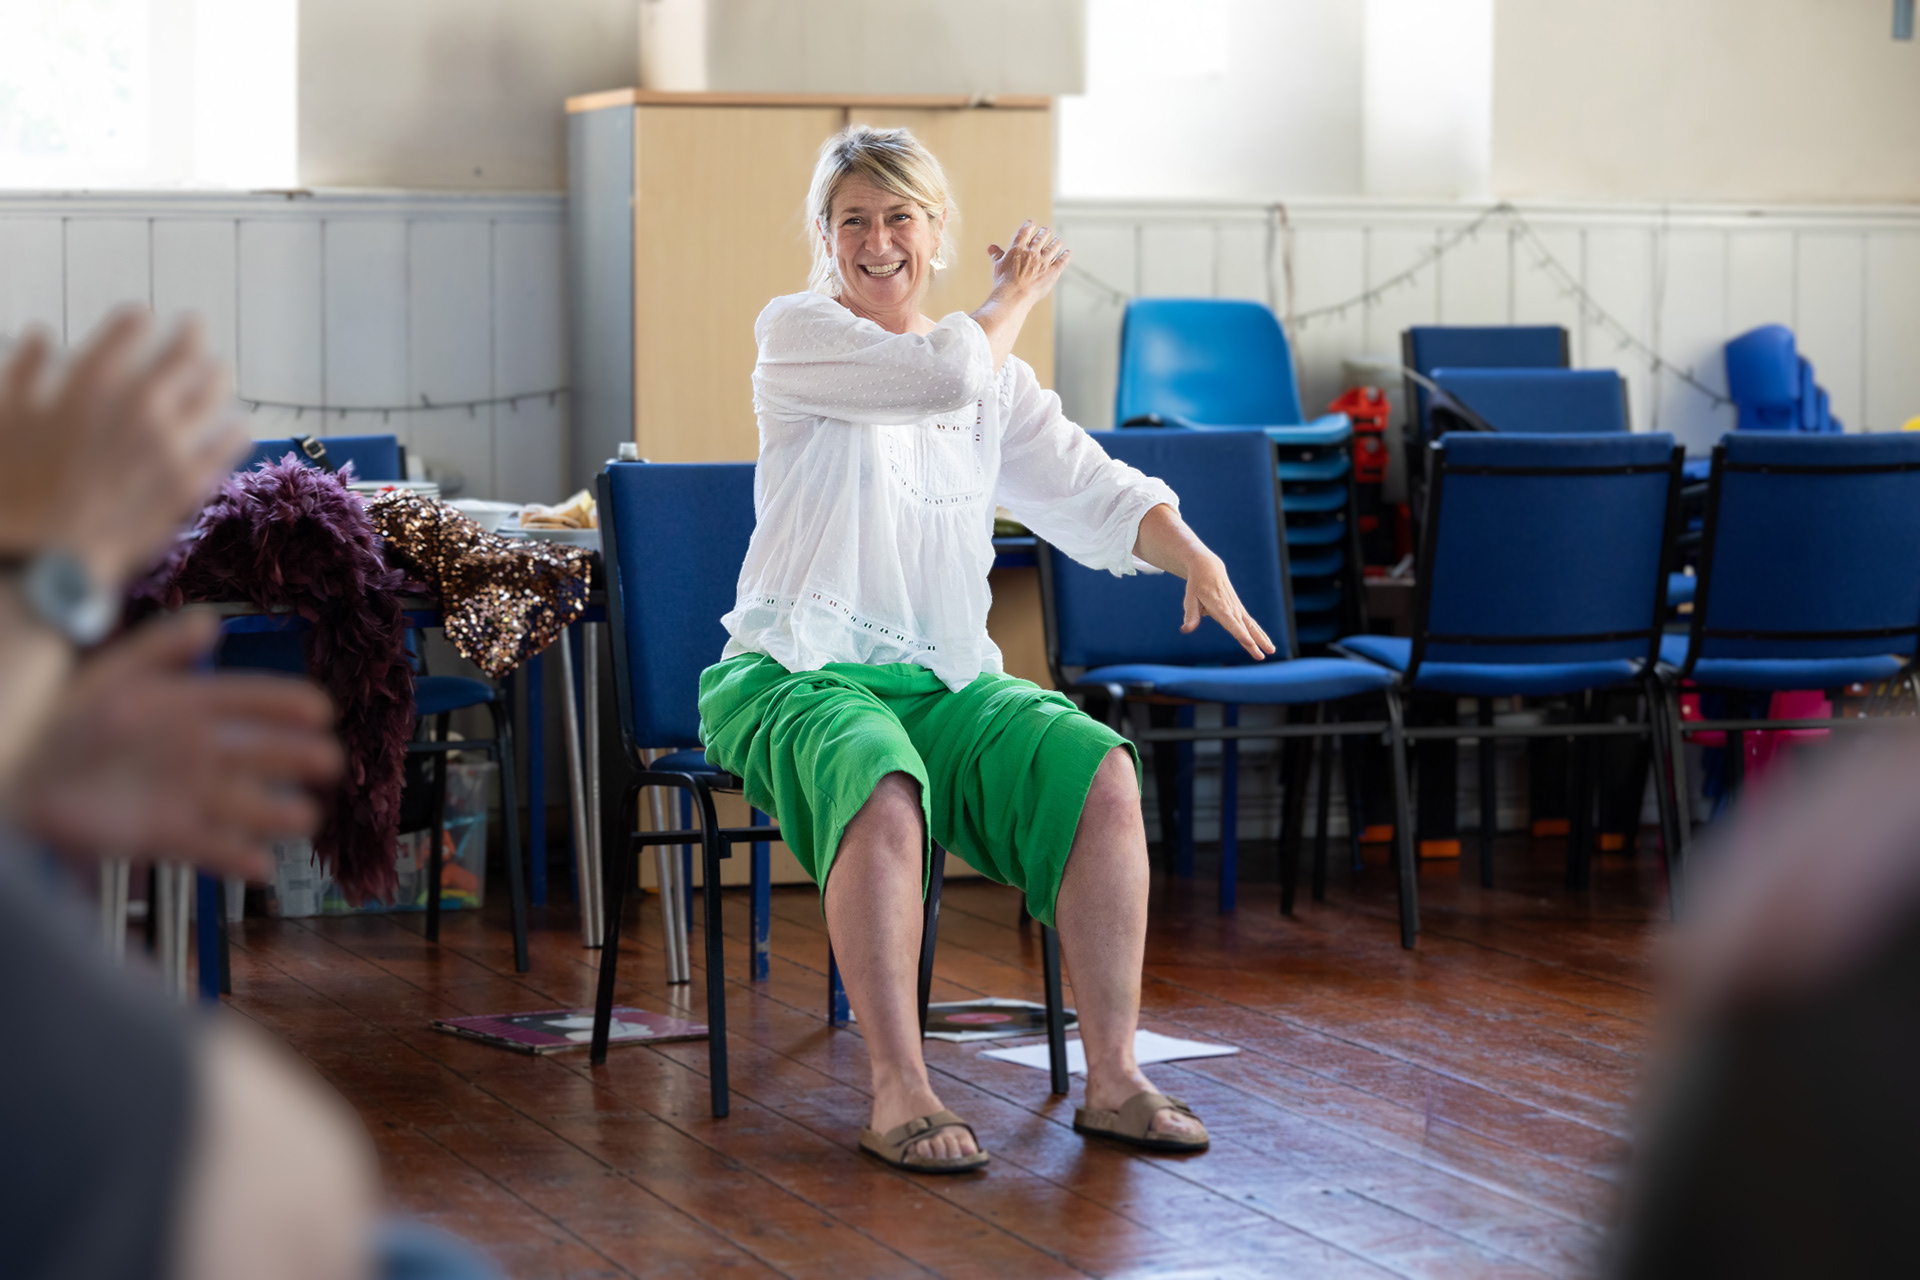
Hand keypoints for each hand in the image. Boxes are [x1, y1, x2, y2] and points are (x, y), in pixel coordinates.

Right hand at [0, 309, 247, 587]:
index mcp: (92, 381)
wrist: (44, 558)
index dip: (137, 320)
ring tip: (218, 370)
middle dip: (191, 334)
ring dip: (217, 375)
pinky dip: (237, 427)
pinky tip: (238, 423)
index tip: (142, 318)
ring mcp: (172, 444)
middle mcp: (140, 405)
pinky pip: (232, 442)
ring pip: (216, 390)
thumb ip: (25, 371)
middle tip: (195, 329)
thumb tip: (40, 336)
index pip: (133, 326)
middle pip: (186, 351)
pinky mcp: (192, 482)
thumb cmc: (15, 489)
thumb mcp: (4, 417)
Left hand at [15, 609, 343, 878]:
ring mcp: (181, 794)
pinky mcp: (163, 834)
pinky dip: (236, 859)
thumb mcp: (110, 676)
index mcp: (184, 706)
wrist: (19, 777)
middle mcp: (192, 751)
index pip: (246, 700)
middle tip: (329, 761)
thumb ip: (159, 649)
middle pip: (258, 753)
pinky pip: (209, 848)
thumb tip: (210, 621)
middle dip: (297, 757)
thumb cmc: (57, 722)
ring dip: (276, 814)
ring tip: (304, 820)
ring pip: (244, 805)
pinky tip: (261, 867)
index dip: (284, 703)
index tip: (320, 709)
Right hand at [985, 220, 1069, 305]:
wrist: (1014, 295)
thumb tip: (991, 248)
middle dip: (1044, 233)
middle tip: (1046, 230)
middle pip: (1040, 238)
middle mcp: (1032, 253)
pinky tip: (1068, 253)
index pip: (1024, 233)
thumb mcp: (998, 266)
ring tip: (1058, 240)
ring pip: (1053, 248)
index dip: (1028, 226)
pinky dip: (1065, 257)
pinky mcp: (1052, 272)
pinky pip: (1061, 262)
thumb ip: (997, 255)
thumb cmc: (1004, 282)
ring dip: (1056, 242)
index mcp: (1018, 249)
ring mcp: (1043, 262)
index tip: (1031, 223)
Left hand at [1132, 503, 1275, 659]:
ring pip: (1252, 626)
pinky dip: (1260, 633)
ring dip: (1262, 639)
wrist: (1209, 568)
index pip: (1231, 623)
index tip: (1249, 643)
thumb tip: (1186, 630)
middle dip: (1254, 642)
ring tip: (1272, 651)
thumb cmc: (1197, 585)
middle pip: (1244, 628)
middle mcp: (1231, 608)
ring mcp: (1237, 609)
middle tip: (1261, 656)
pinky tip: (1268, 643)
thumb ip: (1190, 615)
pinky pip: (1252, 623)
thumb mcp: (1190, 598)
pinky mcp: (1240, 609)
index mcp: (1219, 607)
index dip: (1240, 633)